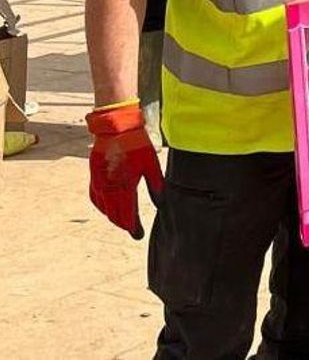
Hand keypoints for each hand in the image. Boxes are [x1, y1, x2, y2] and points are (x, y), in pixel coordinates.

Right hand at [86, 102, 163, 239]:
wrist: (116, 128)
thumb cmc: (137, 145)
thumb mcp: (152, 165)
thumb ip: (157, 186)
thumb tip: (162, 205)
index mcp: (125, 186)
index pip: (128, 214)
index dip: (133, 227)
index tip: (139, 235)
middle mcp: (109, 187)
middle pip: (114, 214)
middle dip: (124, 224)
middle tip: (134, 230)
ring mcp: (98, 182)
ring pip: (104, 208)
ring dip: (113, 217)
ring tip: (124, 221)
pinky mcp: (93, 176)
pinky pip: (96, 198)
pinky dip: (102, 206)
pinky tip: (108, 208)